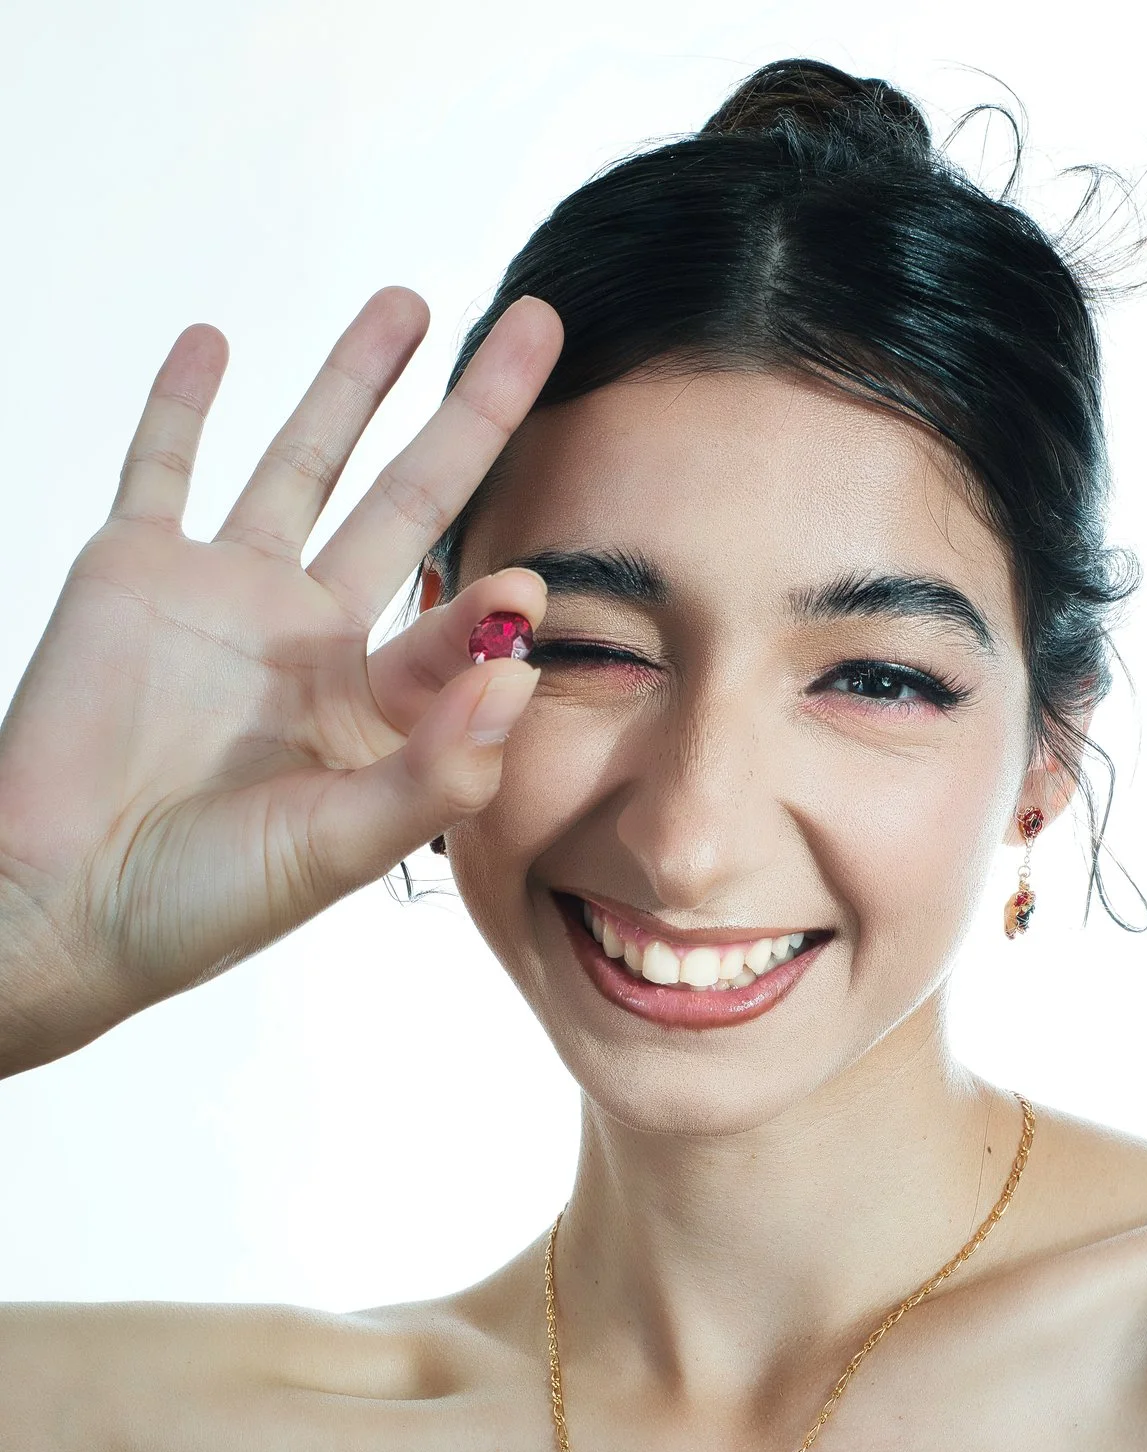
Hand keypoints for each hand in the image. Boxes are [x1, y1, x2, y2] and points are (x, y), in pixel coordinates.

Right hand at [0, 288, 560, 1067]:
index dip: (496, 608)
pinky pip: (160, 466)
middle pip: (408, 503)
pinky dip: (181, 404)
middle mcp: (309, 642)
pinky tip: (212, 340)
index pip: (455, 633)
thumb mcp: (335, 850)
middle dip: (470, 417)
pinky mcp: (134, 572)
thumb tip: (521, 674)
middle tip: (538, 328)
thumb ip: (435, 772)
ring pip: (302, 462)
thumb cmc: (200, 901)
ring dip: (351, 382)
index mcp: (370, 713)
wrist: (58, 904)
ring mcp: (224, 598)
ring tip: (407, 302)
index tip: (529, 584)